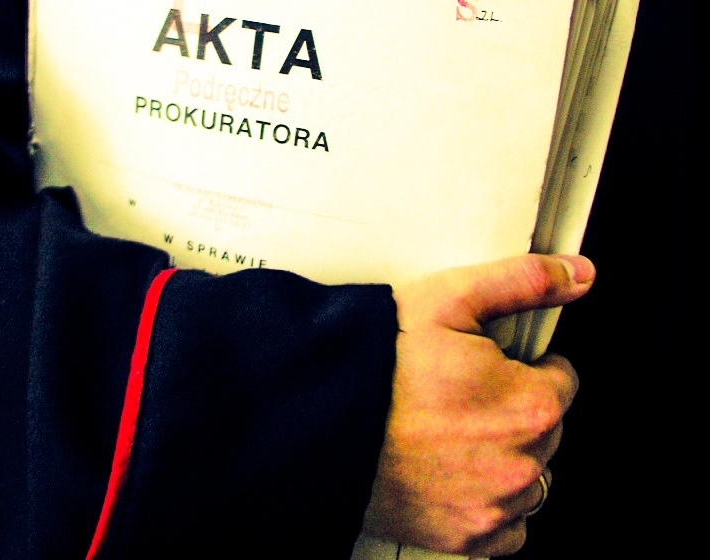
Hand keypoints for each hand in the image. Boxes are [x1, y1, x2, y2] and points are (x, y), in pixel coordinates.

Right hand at [363, 254, 594, 556]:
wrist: (322, 420)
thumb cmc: (379, 364)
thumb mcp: (449, 300)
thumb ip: (523, 282)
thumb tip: (578, 275)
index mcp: (530, 404)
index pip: (561, 381)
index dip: (524, 367)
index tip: (489, 367)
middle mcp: (521, 463)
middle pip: (544, 430)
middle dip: (513, 410)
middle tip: (460, 395)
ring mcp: (493, 505)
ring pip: (528, 476)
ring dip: (505, 456)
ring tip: (451, 433)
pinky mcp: (464, 536)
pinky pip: (508, 527)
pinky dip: (491, 504)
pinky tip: (454, 474)